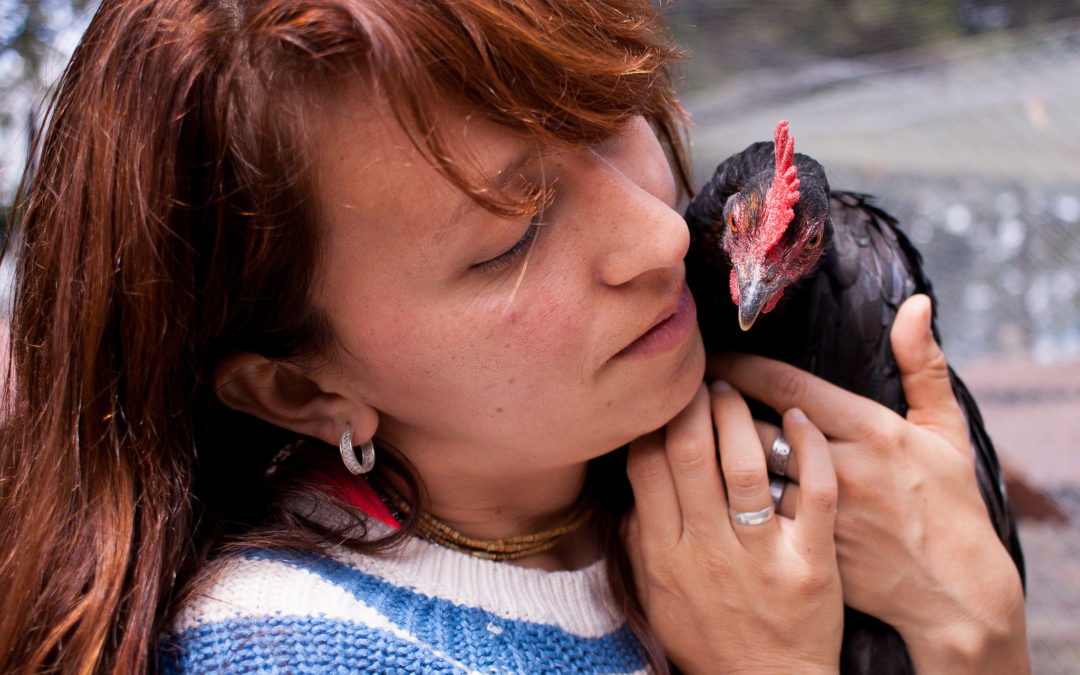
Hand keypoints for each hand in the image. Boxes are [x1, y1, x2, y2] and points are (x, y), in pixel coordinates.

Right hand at [624, 381, 842, 672]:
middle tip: (696, 377)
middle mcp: (708, 549)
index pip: (648, 466)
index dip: (651, 420)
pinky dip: (806, 449)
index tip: (658, 395)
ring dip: (738, 417)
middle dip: (690, 405)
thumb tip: (631, 484)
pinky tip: (799, 418)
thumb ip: (639, 540)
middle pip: (691, 455)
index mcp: (665, 553)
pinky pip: (813, 493)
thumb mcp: (656, 595)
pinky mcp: (811, 563)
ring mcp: (761, 556)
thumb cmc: (709, 640)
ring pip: (745, 466)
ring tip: (734, 391)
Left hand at [708, 295, 1027, 672]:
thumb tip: (916, 303)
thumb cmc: (950, 504)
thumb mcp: (947, 430)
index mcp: (873, 431)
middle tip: (682, 391)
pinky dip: (723, 502)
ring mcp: (822, 516)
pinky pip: (752, 522)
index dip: (741, 367)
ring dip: (711, 455)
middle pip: (755, 429)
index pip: (788, 385)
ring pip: (746, 477)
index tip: (711, 356)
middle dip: (714, 408)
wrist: (956, 593)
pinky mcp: (807, 555)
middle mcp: (843, 469)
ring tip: (679, 434)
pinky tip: (694, 488)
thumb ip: (923, 364)